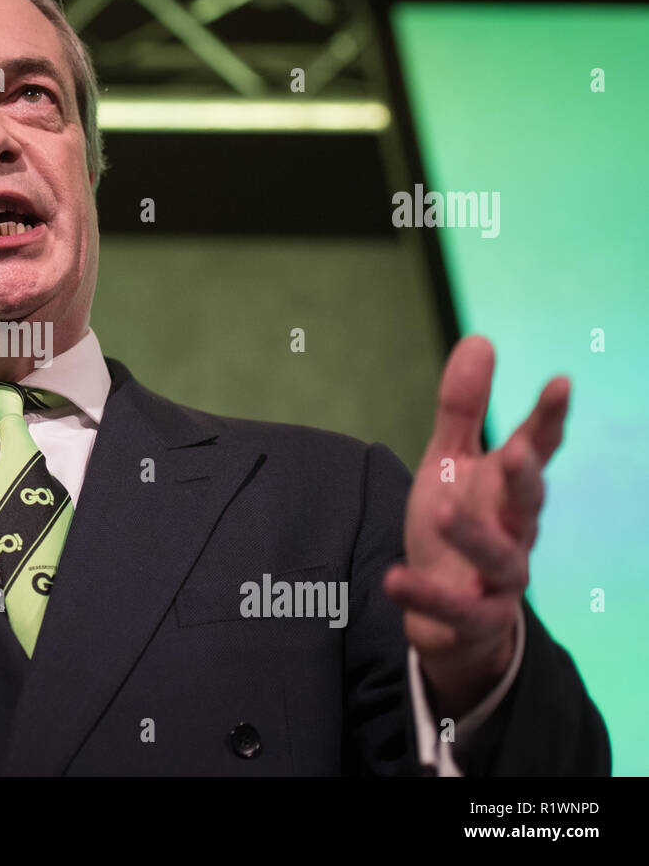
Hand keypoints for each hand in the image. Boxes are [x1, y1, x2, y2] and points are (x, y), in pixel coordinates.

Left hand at [384, 336, 569, 718]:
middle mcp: (515, 530)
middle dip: (524, 477)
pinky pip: (456, 608)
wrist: (449, 612)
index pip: (536, 449)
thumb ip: (463, 409)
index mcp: (508, 489)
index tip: (561, 382)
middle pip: (529, 503)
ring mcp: (501, 576)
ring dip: (472, 533)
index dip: (548, 418)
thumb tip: (480, 339)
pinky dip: (425, 594)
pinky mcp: (475, 617)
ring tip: (439, 511)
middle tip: (515, 452)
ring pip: (500, 556)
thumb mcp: (450, 462)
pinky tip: (393, 578)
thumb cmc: (456, 526)